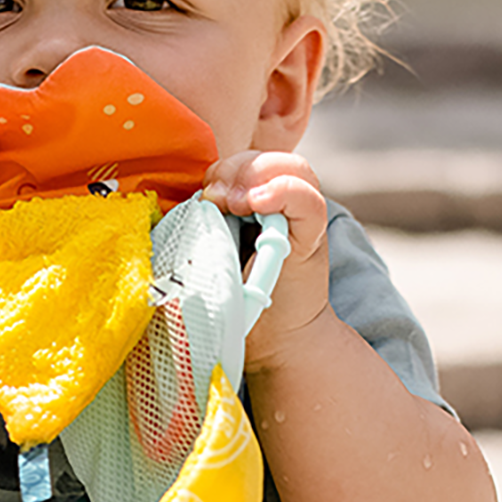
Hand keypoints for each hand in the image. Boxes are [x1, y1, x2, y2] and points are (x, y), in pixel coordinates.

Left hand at [202, 150, 333, 372]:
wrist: (272, 343)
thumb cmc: (236, 302)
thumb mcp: (212, 254)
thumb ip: (204, 225)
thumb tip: (187, 202)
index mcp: (256, 205)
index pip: (244, 162)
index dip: (222, 169)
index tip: (205, 197)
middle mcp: (283, 205)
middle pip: (264, 158)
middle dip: (234, 170)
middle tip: (217, 200)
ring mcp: (300, 219)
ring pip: (291, 167)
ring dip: (256, 177)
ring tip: (236, 205)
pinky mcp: (314, 237)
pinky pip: (307, 199)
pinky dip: (283, 192)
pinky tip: (258, 203)